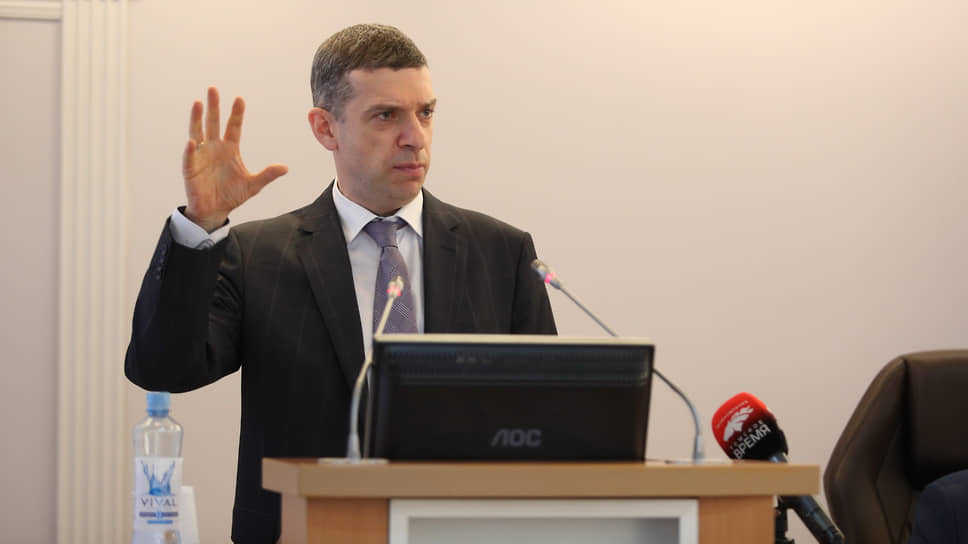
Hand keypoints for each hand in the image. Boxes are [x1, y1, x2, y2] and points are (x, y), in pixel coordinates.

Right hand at [182, 87, 287, 230]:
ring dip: (197, 119)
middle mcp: (214, 148)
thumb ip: (267, 175)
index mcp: (230, 149)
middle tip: (213, 89)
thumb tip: (286, 168)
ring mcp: (201, 157)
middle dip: (214, 107)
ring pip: (197, 133)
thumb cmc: (232, 195)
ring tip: (198, 103)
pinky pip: (190, 158)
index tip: (240, 98)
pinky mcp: (191, 169)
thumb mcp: (253, 185)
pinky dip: (190, 150)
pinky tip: (192, 141)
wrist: (215, 211)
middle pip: (213, 123)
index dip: (236, 114)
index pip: (233, 127)